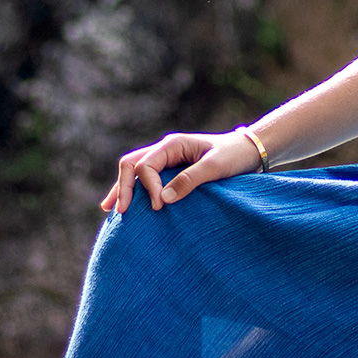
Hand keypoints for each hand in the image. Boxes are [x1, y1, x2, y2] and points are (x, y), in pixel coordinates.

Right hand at [100, 130, 263, 214]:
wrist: (248, 151)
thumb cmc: (234, 156)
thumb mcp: (215, 168)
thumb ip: (190, 180)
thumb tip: (163, 199)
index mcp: (173, 144)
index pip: (146, 166)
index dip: (147, 187)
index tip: (160, 207)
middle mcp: (166, 149)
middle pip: (132, 164)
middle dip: (123, 187)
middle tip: (120, 212)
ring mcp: (167, 158)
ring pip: (135, 170)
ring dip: (123, 188)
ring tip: (109, 209)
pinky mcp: (172, 169)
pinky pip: (146, 177)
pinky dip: (134, 189)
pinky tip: (126, 204)